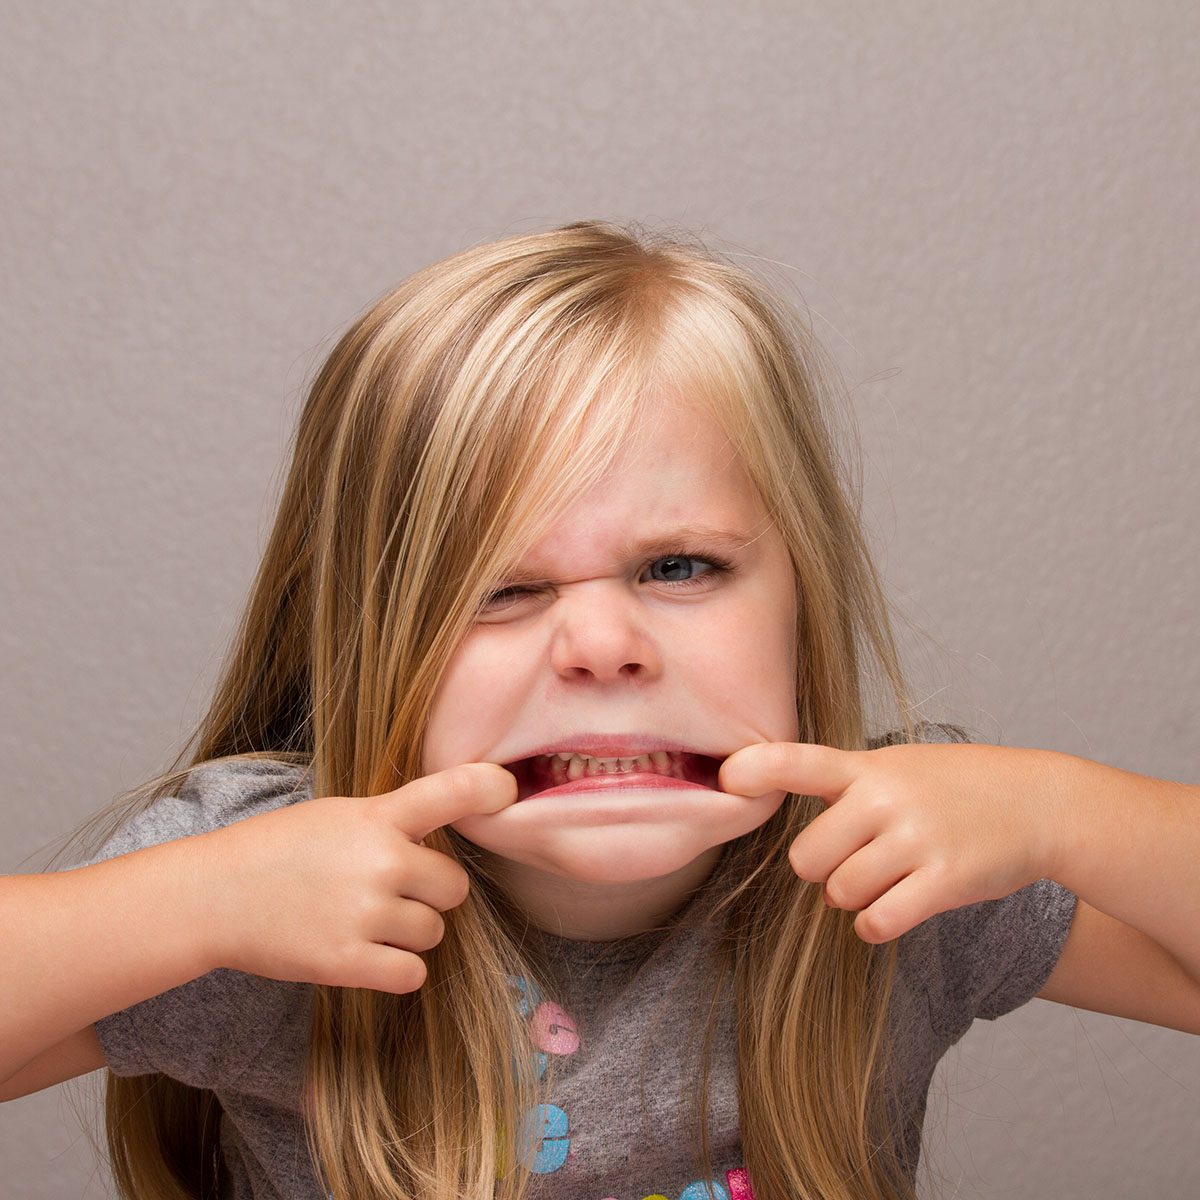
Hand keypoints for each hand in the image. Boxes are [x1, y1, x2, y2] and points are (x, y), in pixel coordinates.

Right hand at [197, 763, 516, 991]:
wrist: (214, 894)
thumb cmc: (279, 848)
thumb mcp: (338, 815)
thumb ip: (392, 821)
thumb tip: (448, 827)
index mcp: (377, 816)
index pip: (451, 791)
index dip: (489, 787)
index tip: (507, 790)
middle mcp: (381, 861)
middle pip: (454, 887)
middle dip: (430, 892)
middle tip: (390, 891)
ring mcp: (366, 913)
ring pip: (434, 932)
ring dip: (411, 933)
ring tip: (366, 920)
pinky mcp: (348, 962)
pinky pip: (412, 973)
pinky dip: (398, 969)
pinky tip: (370, 954)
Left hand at [718, 741, 1068, 942]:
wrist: (1041, 802)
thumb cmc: (956, 786)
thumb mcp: (897, 764)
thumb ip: (842, 781)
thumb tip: (771, 791)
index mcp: (867, 767)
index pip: (794, 761)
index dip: (754, 771)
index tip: (726, 780)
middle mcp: (885, 798)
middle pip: (806, 858)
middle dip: (822, 871)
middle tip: (854, 861)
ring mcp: (915, 838)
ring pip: (840, 893)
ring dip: (854, 899)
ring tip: (885, 879)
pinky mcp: (945, 880)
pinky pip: (877, 922)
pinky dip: (876, 925)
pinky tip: (895, 909)